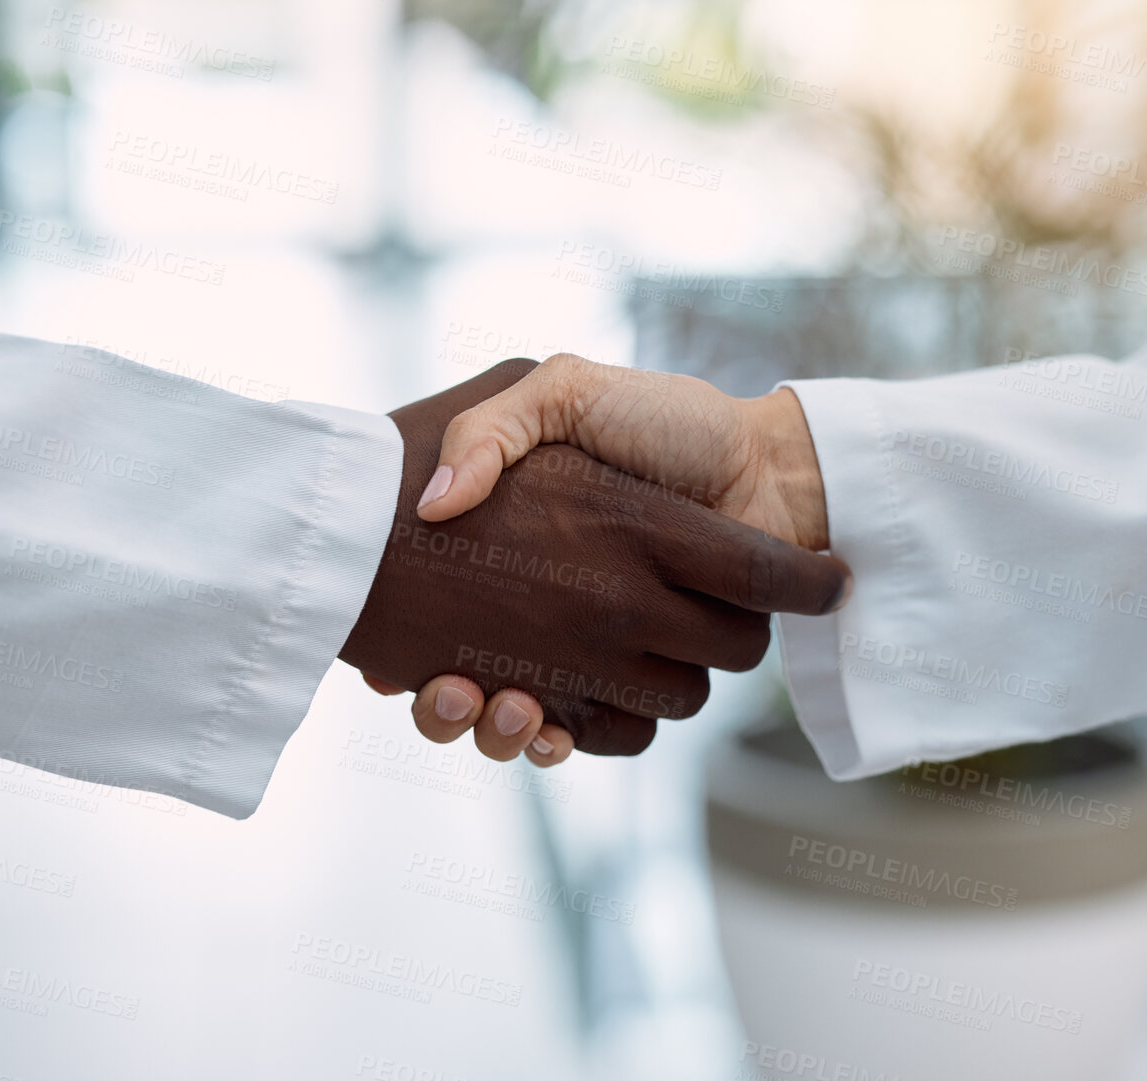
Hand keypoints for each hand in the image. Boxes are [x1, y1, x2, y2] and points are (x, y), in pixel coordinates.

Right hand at [340, 359, 850, 757]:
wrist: (764, 465)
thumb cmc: (666, 421)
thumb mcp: (561, 391)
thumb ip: (492, 427)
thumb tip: (433, 505)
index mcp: (529, 552)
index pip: (433, 613)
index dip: (400, 648)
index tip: (382, 663)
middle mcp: (555, 609)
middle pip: (477, 685)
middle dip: (461, 703)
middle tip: (451, 688)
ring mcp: (601, 651)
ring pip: (529, 723)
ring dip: (505, 729)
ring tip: (501, 704)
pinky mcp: (644, 682)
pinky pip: (593, 738)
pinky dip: (558, 744)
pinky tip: (542, 727)